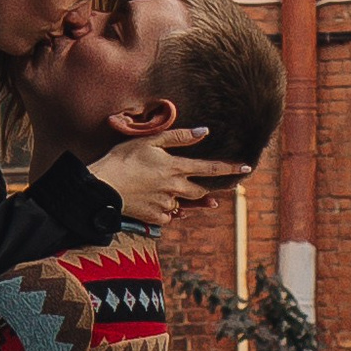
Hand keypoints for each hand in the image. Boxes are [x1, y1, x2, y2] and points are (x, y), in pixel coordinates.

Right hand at [89, 127, 249, 225]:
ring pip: (185, 205)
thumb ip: (179, 137)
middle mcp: (175, 188)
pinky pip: (170, 216)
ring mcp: (166, 205)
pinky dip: (168, 210)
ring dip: (186, 200)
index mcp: (176, 168)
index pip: (210, 168)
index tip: (247, 169)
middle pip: (201, 191)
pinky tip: (156, 201)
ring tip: (176, 193)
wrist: (102, 187)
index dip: (230, 169)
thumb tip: (204, 132)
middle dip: (206, 189)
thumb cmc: (123, 159)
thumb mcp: (150, 141)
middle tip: (207, 186)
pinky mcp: (156, 218)